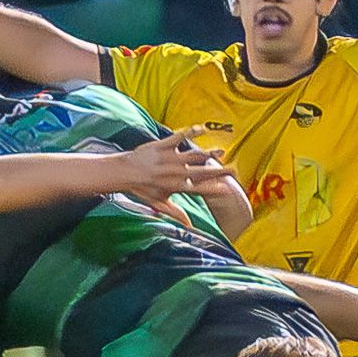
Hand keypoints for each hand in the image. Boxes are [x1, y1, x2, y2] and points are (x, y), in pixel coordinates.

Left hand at [115, 126, 231, 208]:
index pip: (199, 188)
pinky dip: (191, 132)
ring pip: (194, 155)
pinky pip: (180, 137)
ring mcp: (170, 159)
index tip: (227, 189)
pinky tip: (202, 129)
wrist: (124, 173)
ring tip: (222, 152)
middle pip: (202, 172)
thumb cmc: (141, 189)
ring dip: (209, 153)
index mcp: (176, 186)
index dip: (214, 189)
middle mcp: (175, 173)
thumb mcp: (159, 203)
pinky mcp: (163, 146)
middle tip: (233, 171)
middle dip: (219, 172)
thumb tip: (188, 227)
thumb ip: (175, 213)